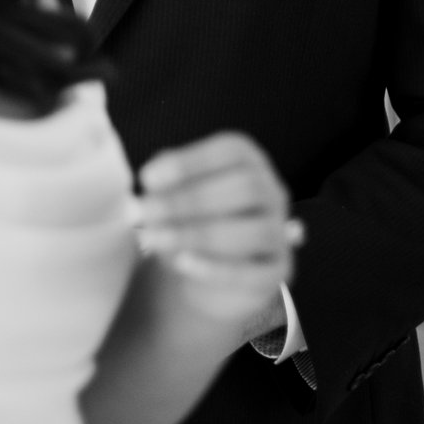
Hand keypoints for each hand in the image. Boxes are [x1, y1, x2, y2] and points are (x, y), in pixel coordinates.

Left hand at [134, 132, 302, 340]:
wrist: (210, 271)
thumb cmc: (190, 217)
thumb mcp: (174, 193)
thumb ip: (165, 182)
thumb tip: (151, 180)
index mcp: (249, 161)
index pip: (230, 150)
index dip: (189, 162)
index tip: (146, 178)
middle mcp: (272, 192)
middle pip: (245, 187)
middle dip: (189, 200)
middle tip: (143, 213)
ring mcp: (280, 233)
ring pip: (254, 231)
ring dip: (198, 234)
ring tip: (152, 238)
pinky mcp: (278, 271)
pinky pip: (255, 272)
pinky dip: (217, 269)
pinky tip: (182, 262)